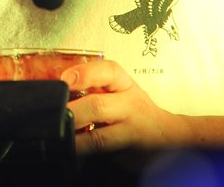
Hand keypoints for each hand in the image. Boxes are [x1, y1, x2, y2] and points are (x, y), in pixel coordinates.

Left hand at [62, 58, 185, 153]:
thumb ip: (92, 86)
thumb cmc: (136, 110)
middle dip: (73, 113)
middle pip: (98, 105)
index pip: (107, 71)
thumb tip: (54, 90)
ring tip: (60, 137)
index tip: (66, 80)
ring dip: (75, 138)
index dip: (85, 74)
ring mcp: (128, 130)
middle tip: (55, 115)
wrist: (168, 135)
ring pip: (99, 136)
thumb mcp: (119, 90)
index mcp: (123, 84)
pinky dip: (83, 152)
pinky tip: (71, 151)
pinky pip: (102, 153)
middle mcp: (128, 104)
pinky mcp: (127, 150)